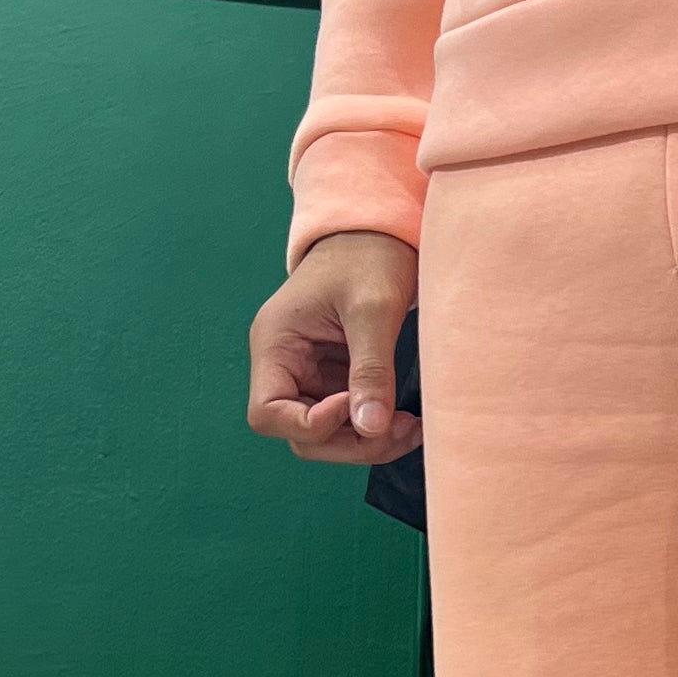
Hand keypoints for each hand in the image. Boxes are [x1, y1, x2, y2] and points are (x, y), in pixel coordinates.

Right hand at [249, 232, 422, 464]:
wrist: (378, 233)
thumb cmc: (367, 257)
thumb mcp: (373, 309)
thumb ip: (371, 368)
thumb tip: (371, 427)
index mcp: (275, 343)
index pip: (267, 412)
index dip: (308, 424)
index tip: (352, 406)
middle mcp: (284, 365)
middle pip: (298, 434)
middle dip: (347, 443)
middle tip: (397, 432)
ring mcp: (309, 375)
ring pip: (325, 435)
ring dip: (365, 443)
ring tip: (410, 430)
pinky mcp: (335, 378)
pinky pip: (348, 420)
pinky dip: (374, 428)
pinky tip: (406, 422)